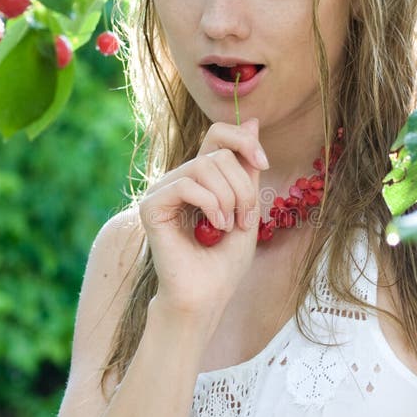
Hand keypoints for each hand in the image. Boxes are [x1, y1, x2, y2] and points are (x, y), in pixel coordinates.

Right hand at [139, 118, 267, 317]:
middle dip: (243, 186)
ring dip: (229, 197)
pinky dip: (210, 205)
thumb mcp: (248, 207)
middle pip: (219, 153)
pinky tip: (214, 227)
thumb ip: (247, 168)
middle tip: (245, 219)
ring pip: (204, 166)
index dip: (243, 140)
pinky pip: (186, 184)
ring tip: (230, 225)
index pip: (217, 134)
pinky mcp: (152, 206)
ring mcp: (164, 191)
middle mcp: (180, 179)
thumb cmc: (224, 262)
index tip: (263, 164)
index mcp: (201, 178)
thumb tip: (251, 120)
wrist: (205, 297)